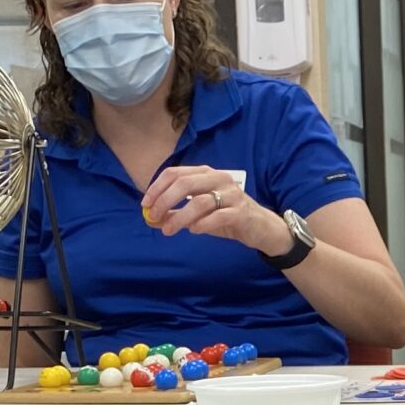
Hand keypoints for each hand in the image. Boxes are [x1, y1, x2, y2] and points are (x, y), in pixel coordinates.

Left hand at [142, 165, 292, 256]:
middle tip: (153, 216)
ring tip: (169, 230)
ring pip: (199, 202)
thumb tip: (149, 219)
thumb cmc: (226, 216)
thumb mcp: (198, 214)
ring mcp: (231, 194)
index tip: (145, 204)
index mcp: (205, 173)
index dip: (157, 188)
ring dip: (179, 217)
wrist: (259, 227)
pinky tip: (194, 231)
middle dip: (164, 200)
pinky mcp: (240, 211)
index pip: (175, 173)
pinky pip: (217, 216)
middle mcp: (218, 178)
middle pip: (184, 184)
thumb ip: (175, 213)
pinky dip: (202, 224)